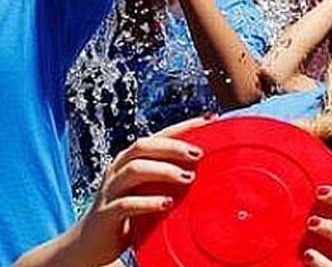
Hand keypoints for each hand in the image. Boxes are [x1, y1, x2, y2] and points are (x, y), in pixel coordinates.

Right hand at [73, 117, 207, 266]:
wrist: (91, 243)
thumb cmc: (130, 211)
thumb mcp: (151, 190)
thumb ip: (170, 178)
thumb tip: (209, 169)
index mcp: (130, 160)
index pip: (158, 136)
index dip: (183, 126)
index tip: (210, 119)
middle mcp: (118, 170)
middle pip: (142, 147)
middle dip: (172, 147)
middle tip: (198, 155)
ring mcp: (110, 191)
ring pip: (133, 171)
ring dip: (163, 171)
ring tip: (187, 178)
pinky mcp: (106, 215)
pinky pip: (125, 204)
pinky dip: (147, 202)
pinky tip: (166, 204)